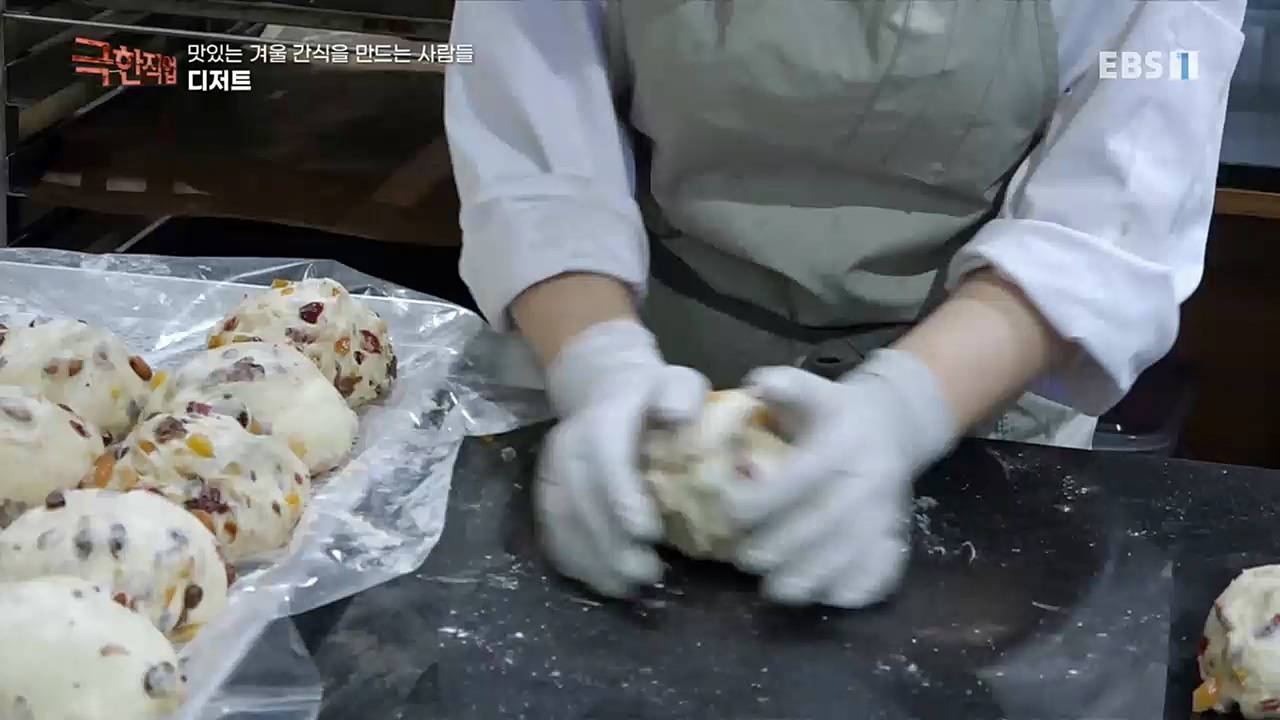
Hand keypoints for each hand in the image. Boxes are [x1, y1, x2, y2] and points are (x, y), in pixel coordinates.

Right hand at [534, 319, 709, 597]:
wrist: (604, 389)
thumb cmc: (653, 397)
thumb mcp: (677, 381)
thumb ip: (682, 394)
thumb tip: (680, 418)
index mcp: (603, 417)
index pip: (605, 457)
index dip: (621, 496)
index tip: (649, 532)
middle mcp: (567, 443)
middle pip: (580, 498)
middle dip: (611, 542)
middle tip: (648, 573)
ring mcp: (551, 470)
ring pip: (562, 520)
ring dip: (593, 560)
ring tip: (629, 587)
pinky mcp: (545, 492)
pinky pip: (552, 532)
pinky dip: (575, 562)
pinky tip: (603, 583)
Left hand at [728, 349, 958, 607]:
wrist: (895, 426)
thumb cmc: (833, 413)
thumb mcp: (811, 391)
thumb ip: (785, 386)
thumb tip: (759, 384)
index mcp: (842, 443)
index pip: (797, 480)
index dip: (757, 502)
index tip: (728, 513)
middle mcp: (867, 481)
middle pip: (817, 528)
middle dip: (774, 549)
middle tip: (743, 558)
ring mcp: (885, 515)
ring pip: (844, 560)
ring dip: (804, 580)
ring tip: (773, 588)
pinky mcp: (896, 540)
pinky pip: (876, 577)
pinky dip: (845, 593)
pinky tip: (818, 593)